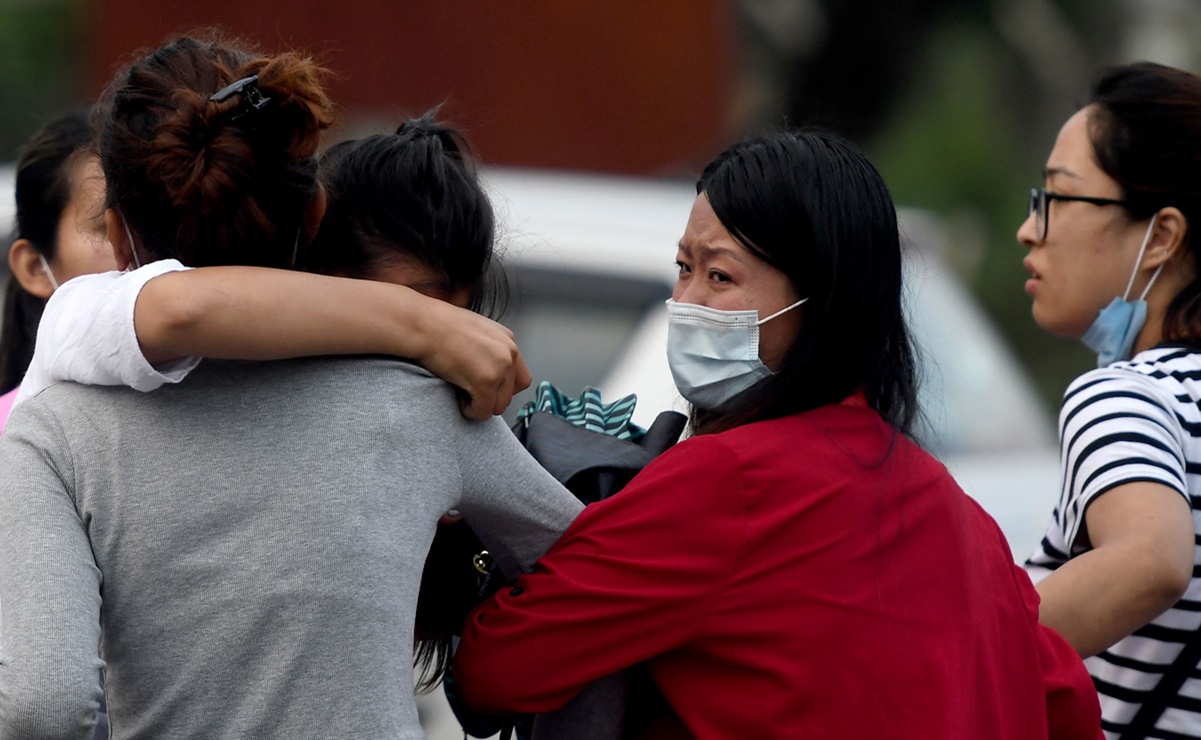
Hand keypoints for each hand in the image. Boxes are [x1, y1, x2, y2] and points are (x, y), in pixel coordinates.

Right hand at [417, 301, 531, 418]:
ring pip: (499, 406)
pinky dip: (469, 410)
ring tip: (461, 392)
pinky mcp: (486, 382)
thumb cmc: (437, 325)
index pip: (520, 377)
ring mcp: (500, 367)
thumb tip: (488, 371)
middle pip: (511, 394)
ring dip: (480, 404)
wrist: (422, 324)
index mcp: (508, 339)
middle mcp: (510, 352)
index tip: (484, 387)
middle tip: (469, 391)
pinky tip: (457, 397)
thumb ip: (489, 349)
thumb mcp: (474, 331)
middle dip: (490, 398)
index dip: (501, 388)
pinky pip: (483, 411)